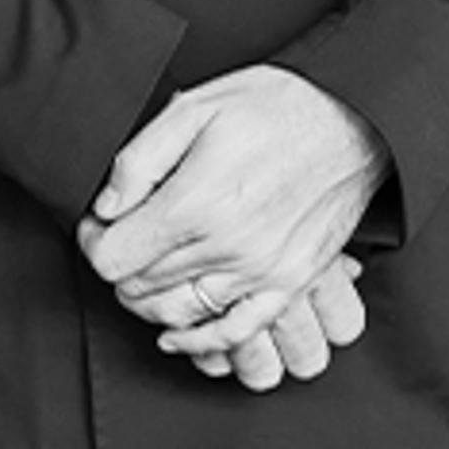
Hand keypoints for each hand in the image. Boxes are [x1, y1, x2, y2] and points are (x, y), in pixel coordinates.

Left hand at [80, 68, 388, 366]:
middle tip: (124, 238)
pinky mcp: (289, 284)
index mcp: (195, 203)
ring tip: (148, 271)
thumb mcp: (195, 108)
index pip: (112, 257)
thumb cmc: (277, 107)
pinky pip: (235, 333)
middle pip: (139, 287)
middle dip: (120, 264)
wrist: (355, 119)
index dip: (94, 241)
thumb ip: (139, 160)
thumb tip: (106, 208)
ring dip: (149, 299)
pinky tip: (175, 333)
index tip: (100, 224)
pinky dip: (198, 341)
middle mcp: (226, 248)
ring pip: (176, 314)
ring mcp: (260, 273)